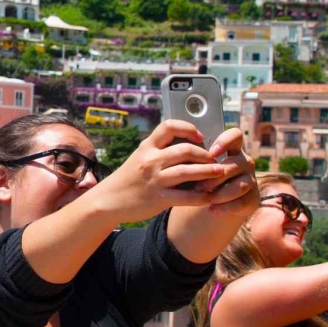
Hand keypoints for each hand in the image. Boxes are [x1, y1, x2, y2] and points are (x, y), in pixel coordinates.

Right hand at [93, 119, 232, 222]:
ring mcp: (154, 179)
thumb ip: (159, 151)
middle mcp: (150, 160)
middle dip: (205, 154)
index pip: (169, 126)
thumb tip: (189, 145)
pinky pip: (186, 197)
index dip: (188, 128)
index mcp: (147, 147)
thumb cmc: (129, 178)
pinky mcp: (158, 198)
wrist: (108, 200)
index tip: (199, 136)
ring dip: (207, 172)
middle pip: (185, 150)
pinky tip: (209, 196)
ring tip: (219, 172)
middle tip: (215, 159)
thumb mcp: (140, 158)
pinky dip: (200, 196)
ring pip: (188, 171)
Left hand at [201, 128, 258, 218]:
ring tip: (206, 199)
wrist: (214, 202)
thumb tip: (178, 156)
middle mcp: (245, 162)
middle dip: (215, 176)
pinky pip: (241, 202)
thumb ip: (194, 160)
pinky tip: (211, 210)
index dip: (225, 141)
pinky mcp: (252, 198)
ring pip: (240, 185)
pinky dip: (225, 207)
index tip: (211, 153)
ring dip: (220, 193)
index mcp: (232, 150)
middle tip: (198, 186)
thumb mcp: (199, 168)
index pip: (236, 135)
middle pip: (235, 164)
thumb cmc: (202, 179)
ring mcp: (251, 180)